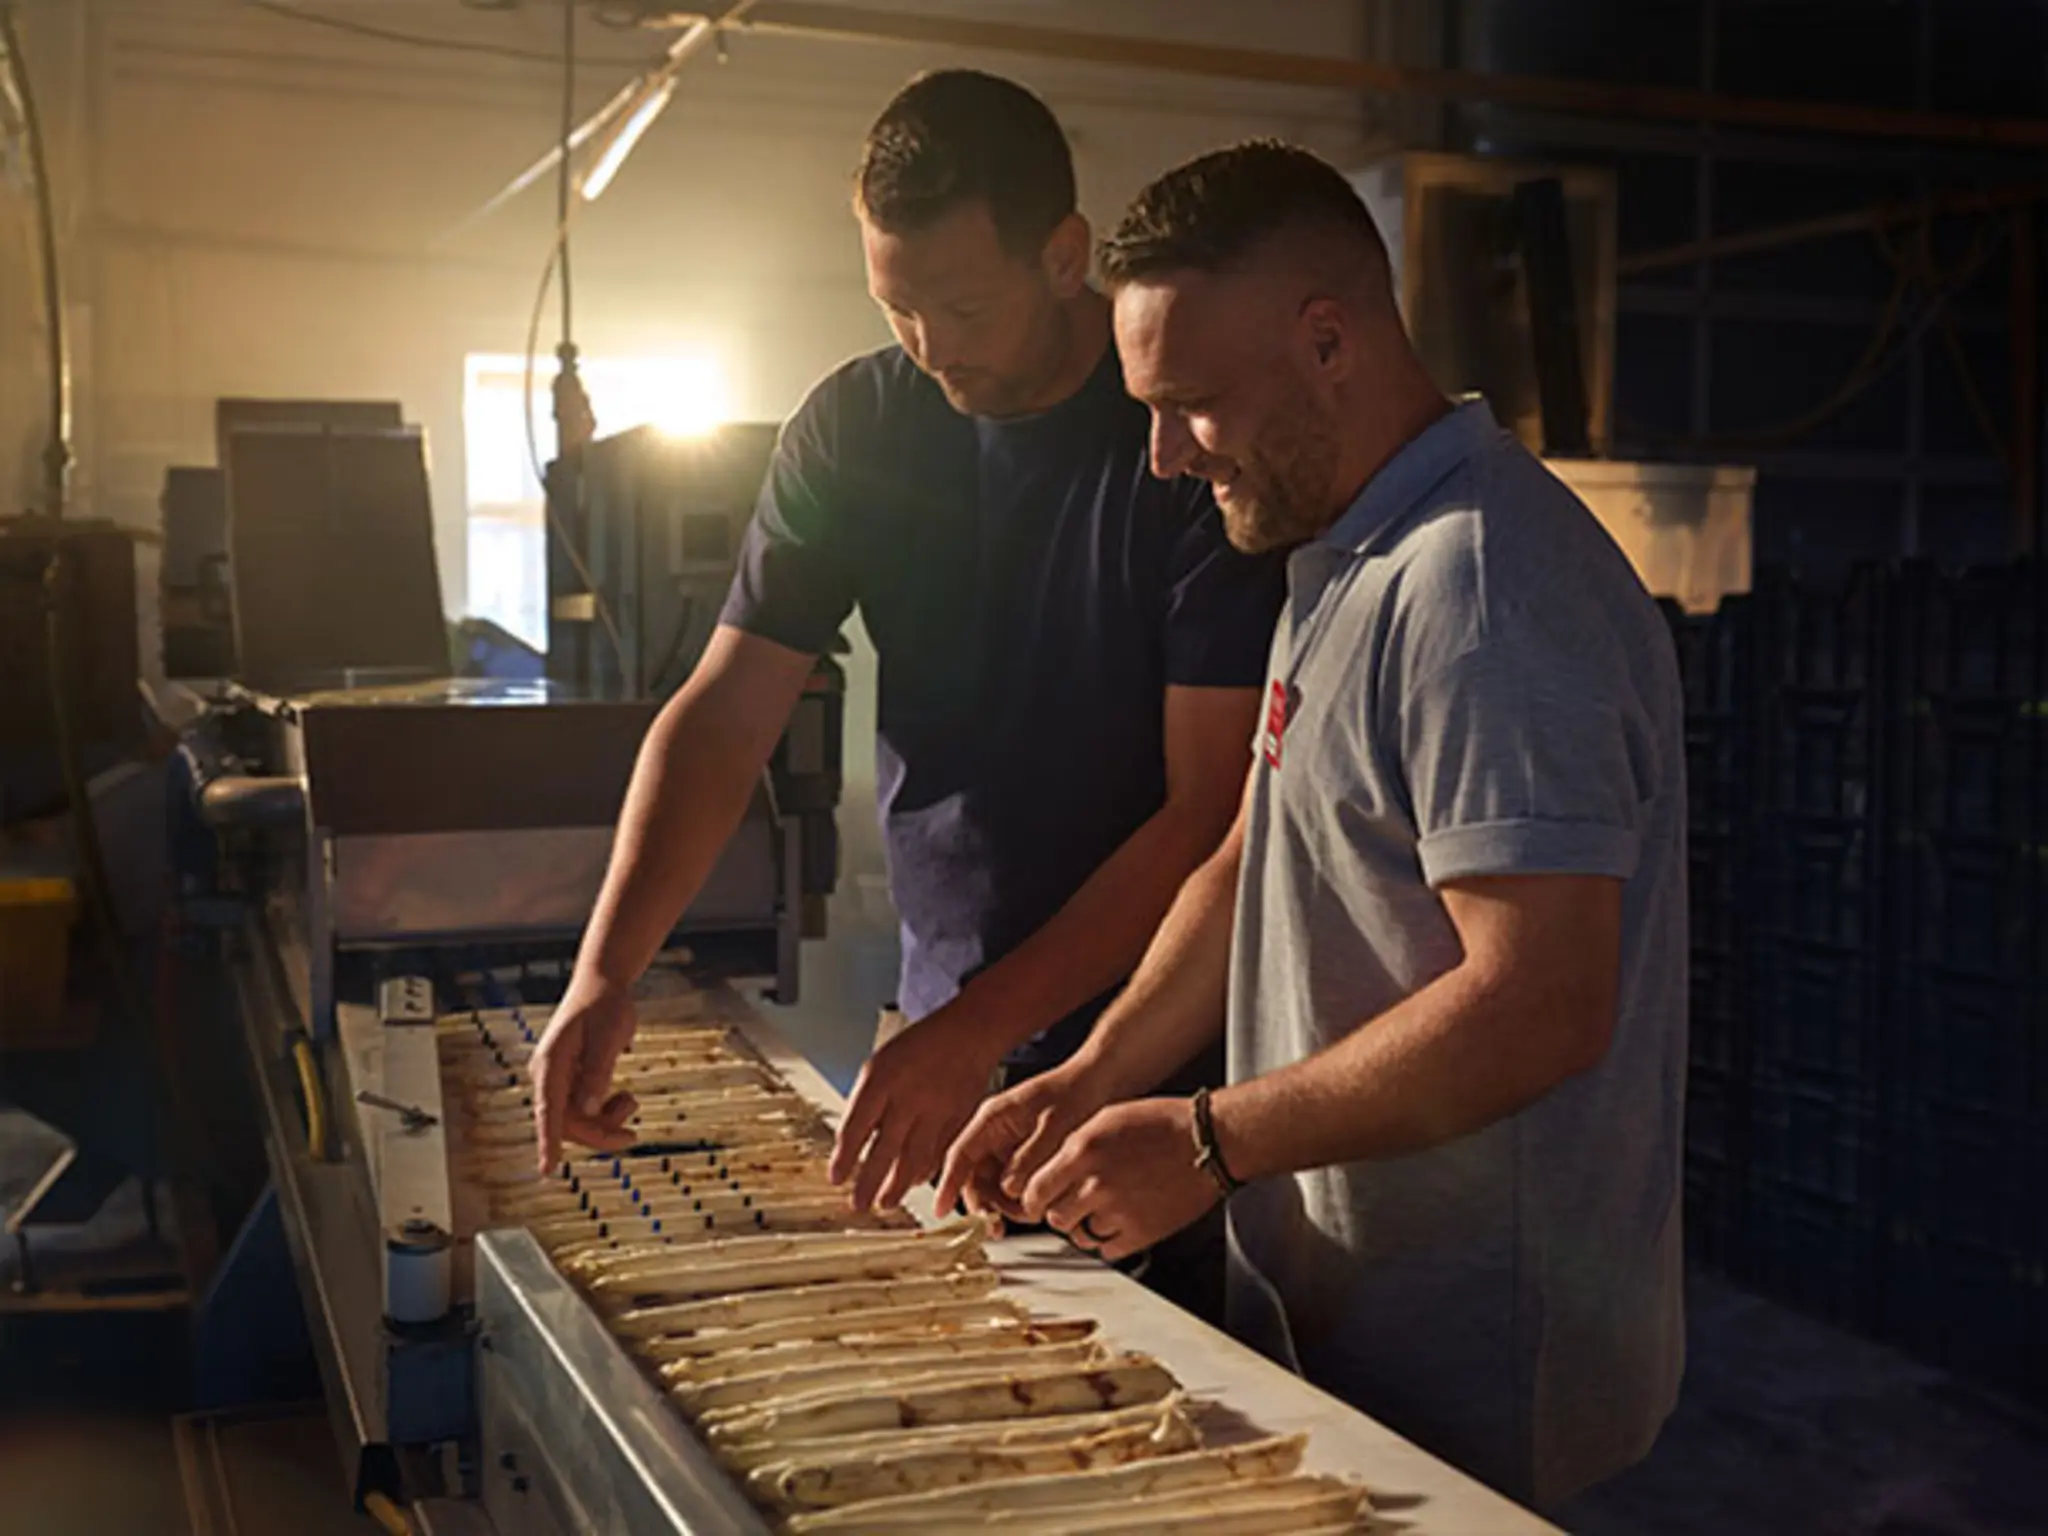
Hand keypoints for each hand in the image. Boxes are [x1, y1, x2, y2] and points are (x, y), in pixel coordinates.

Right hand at [530, 979, 639, 1171]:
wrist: (602, 984)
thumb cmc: (605, 1007)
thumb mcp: (608, 1038)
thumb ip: (597, 1073)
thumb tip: (588, 1110)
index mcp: (550, 1064)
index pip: (548, 1111)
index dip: (548, 1141)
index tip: (547, 1170)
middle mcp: (548, 1074)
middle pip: (567, 1121)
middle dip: (598, 1133)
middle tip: (633, 1135)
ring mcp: (558, 1078)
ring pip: (577, 1118)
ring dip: (604, 1122)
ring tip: (631, 1102)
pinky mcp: (571, 1079)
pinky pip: (584, 1108)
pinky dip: (605, 1111)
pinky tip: (624, 1099)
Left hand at [830, 1003, 1007, 1212]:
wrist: (970, 1032)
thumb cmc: (922, 1045)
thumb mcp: (882, 1061)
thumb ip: (867, 1099)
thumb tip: (851, 1139)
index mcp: (882, 1078)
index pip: (856, 1126)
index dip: (844, 1157)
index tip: (836, 1178)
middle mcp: (909, 1096)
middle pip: (884, 1149)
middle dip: (869, 1182)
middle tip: (859, 1205)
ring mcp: (936, 1109)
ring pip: (914, 1158)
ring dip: (897, 1186)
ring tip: (885, 1202)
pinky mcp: (958, 1119)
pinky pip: (939, 1153)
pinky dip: (925, 1171)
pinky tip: (914, 1182)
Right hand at [934, 1058, 1114, 1224]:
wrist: (1102, 1083)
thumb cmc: (1077, 1094)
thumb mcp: (1054, 1127)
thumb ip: (1029, 1158)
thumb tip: (1010, 1188)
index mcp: (993, 1118)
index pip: (960, 1155)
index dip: (948, 1184)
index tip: (940, 1210)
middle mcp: (995, 1134)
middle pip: (975, 1177)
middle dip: (984, 1204)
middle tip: (996, 1226)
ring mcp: (1009, 1147)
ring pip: (995, 1187)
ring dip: (1006, 1206)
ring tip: (1030, 1213)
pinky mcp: (1025, 1158)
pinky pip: (1015, 1185)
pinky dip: (1023, 1200)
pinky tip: (1040, 1206)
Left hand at [1019, 1097, 1218, 1262]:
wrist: (1208, 1141)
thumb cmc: (1162, 1123)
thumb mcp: (1106, 1118)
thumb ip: (1073, 1146)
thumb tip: (1051, 1170)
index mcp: (1082, 1151)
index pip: (1035, 1191)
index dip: (1033, 1199)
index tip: (1037, 1202)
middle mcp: (1095, 1183)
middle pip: (1055, 1217)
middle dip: (1059, 1212)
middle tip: (1071, 1203)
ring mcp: (1118, 1211)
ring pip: (1080, 1235)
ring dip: (1084, 1225)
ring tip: (1103, 1207)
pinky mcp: (1141, 1233)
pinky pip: (1107, 1249)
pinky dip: (1107, 1240)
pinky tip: (1119, 1220)